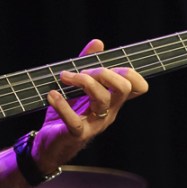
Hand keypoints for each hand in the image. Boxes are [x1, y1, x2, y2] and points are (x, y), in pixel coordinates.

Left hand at [30, 39, 148, 174]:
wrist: (49, 144)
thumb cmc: (66, 113)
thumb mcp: (76, 86)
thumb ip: (86, 63)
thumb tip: (98, 42)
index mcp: (112, 100)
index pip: (137, 87)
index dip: (130, 72)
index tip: (106, 64)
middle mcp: (108, 112)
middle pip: (122, 88)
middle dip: (104, 72)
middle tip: (82, 71)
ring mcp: (95, 124)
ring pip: (102, 99)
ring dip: (83, 82)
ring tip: (64, 76)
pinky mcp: (77, 134)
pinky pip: (75, 121)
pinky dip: (62, 105)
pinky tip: (52, 94)